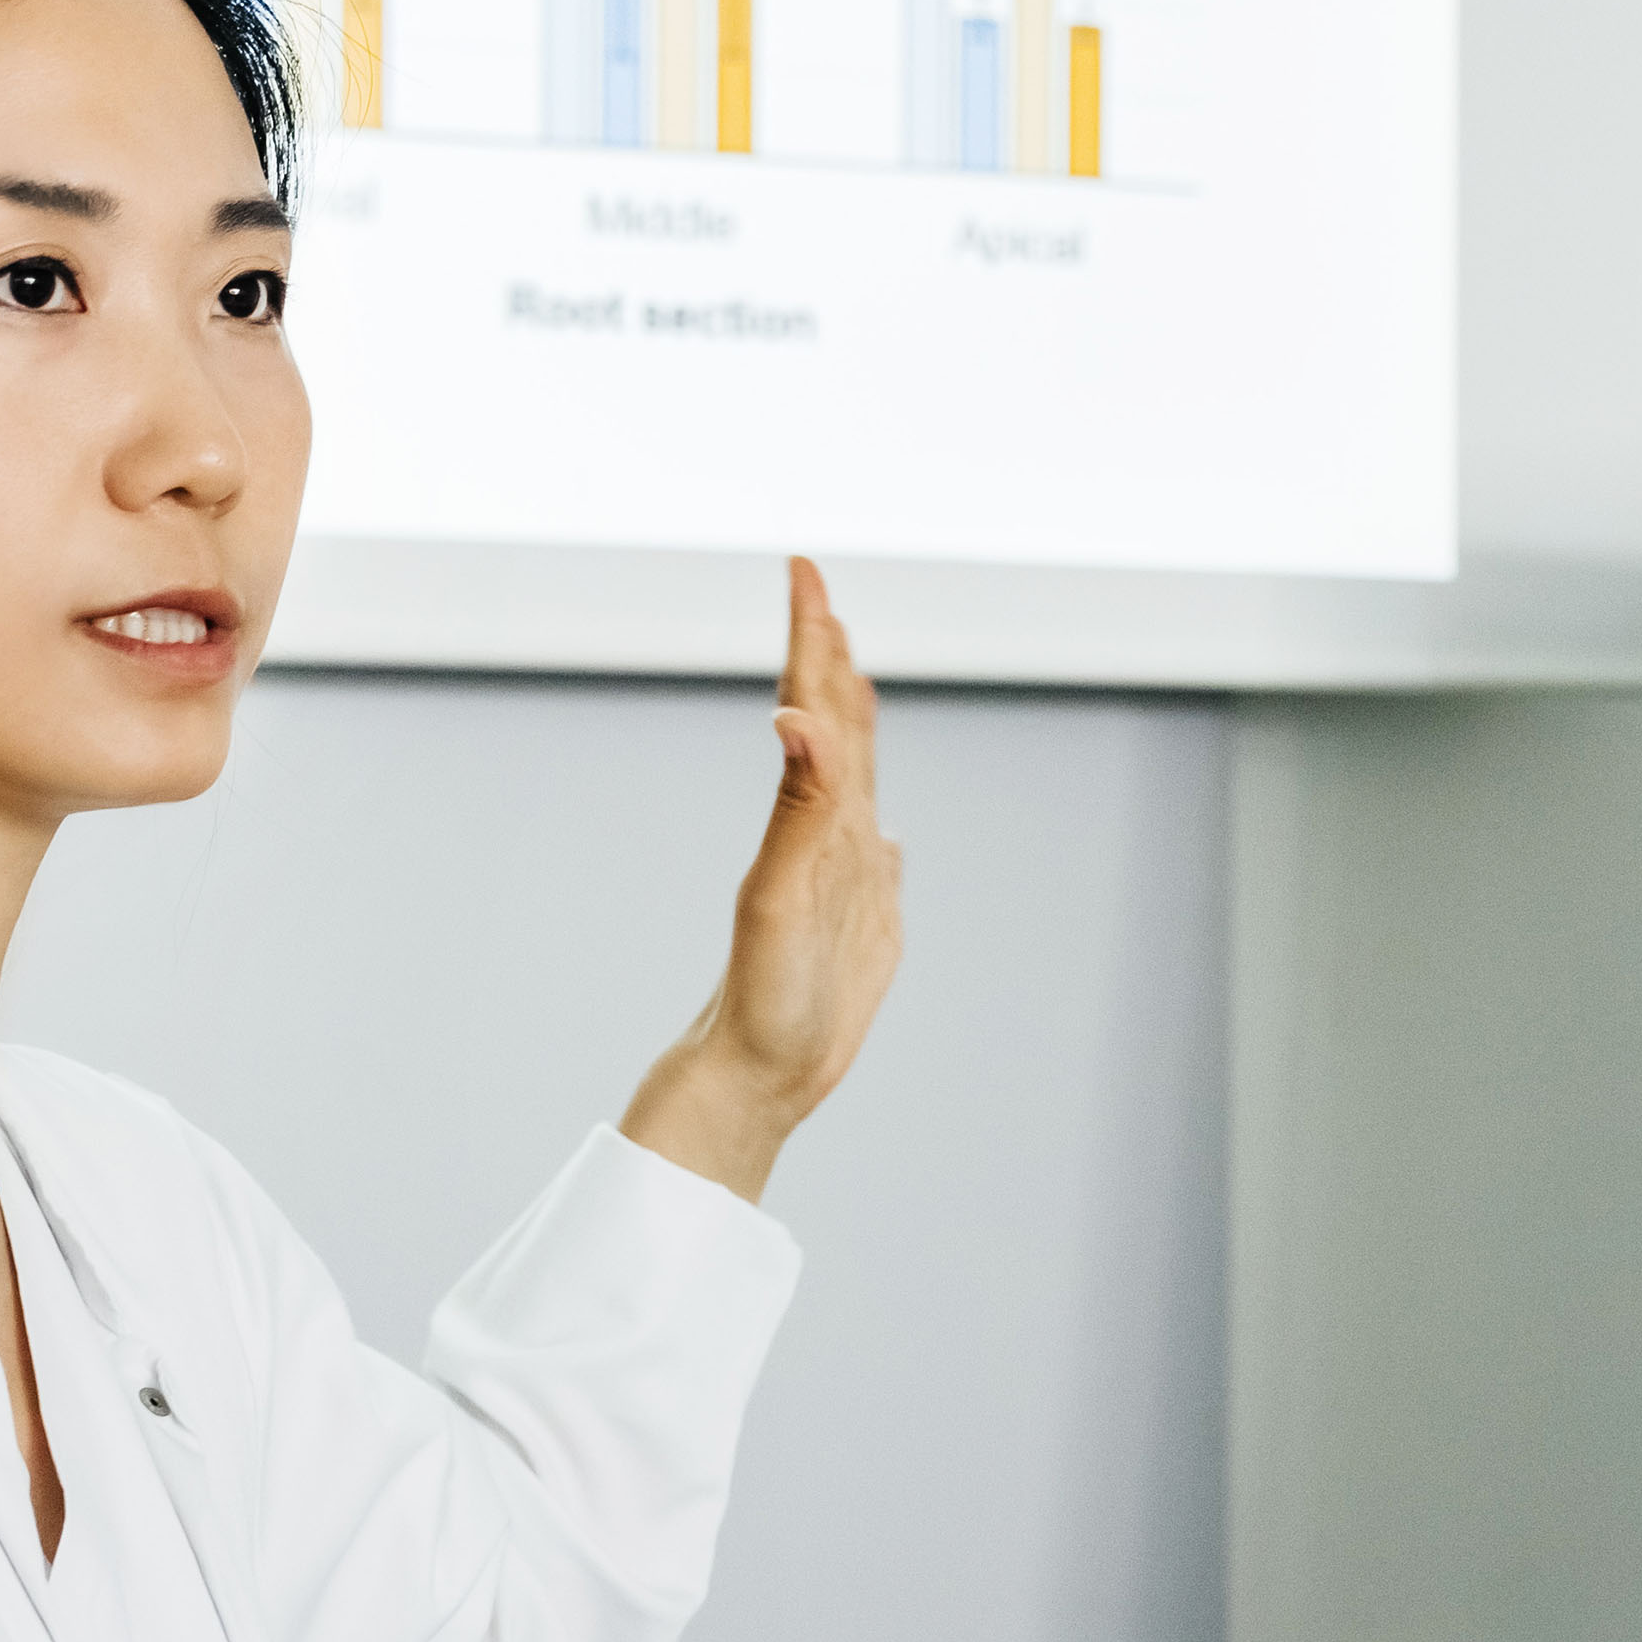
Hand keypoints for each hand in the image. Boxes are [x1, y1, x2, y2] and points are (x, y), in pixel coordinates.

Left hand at [620, 558, 906, 1202]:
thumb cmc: (761, 994)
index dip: (811, 636)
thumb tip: (796, 715)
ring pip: (857, 779)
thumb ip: (798, 806)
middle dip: (829, 657)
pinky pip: (878, 855)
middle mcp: (828, 833)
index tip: (802, 568)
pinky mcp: (866, 919)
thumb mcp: (780, 896)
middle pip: (836, 726)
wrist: (760, 1073)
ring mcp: (848, 875)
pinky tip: (882, 825)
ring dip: (854, 723)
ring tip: (853, 676)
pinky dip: (880, 821)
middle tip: (820, 594)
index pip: (814, 704)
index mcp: (807, 817)